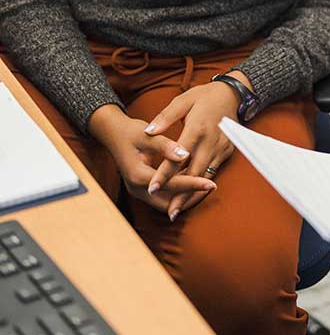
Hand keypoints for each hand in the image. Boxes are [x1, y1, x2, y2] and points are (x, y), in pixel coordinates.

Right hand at [88, 106, 215, 214]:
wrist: (114, 134)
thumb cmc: (130, 132)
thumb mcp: (147, 135)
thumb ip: (165, 146)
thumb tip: (184, 154)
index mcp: (138, 176)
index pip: (171, 185)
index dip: (192, 184)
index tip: (211, 184)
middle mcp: (137, 188)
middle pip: (168, 202)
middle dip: (190, 198)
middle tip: (211, 187)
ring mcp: (138, 190)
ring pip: (166, 202)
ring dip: (184, 196)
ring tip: (205, 185)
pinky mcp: (143, 188)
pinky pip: (163, 196)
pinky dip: (177, 191)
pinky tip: (192, 180)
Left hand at [144, 81, 239, 218]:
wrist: (233, 94)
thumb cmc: (203, 97)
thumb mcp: (183, 100)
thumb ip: (165, 117)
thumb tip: (148, 131)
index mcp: (198, 128)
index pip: (178, 156)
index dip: (165, 174)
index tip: (152, 188)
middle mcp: (211, 141)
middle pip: (195, 173)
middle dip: (182, 195)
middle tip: (169, 213)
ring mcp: (221, 148)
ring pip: (206, 176)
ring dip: (192, 194)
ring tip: (177, 209)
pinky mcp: (227, 152)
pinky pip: (212, 171)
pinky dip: (201, 183)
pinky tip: (190, 194)